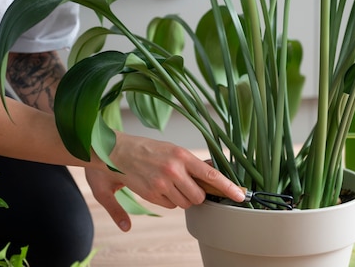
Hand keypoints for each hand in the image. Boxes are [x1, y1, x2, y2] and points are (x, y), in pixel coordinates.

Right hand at [87, 133, 244, 230]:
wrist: (114, 151)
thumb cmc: (143, 149)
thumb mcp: (170, 150)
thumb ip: (190, 166)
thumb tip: (208, 177)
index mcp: (182, 154)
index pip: (211, 173)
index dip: (228, 187)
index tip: (241, 195)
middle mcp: (174, 169)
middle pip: (198, 196)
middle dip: (194, 194)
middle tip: (182, 183)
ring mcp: (163, 183)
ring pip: (184, 203)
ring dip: (179, 198)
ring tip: (166, 183)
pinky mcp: (152, 193)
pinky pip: (170, 206)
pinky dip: (167, 201)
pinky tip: (157, 188)